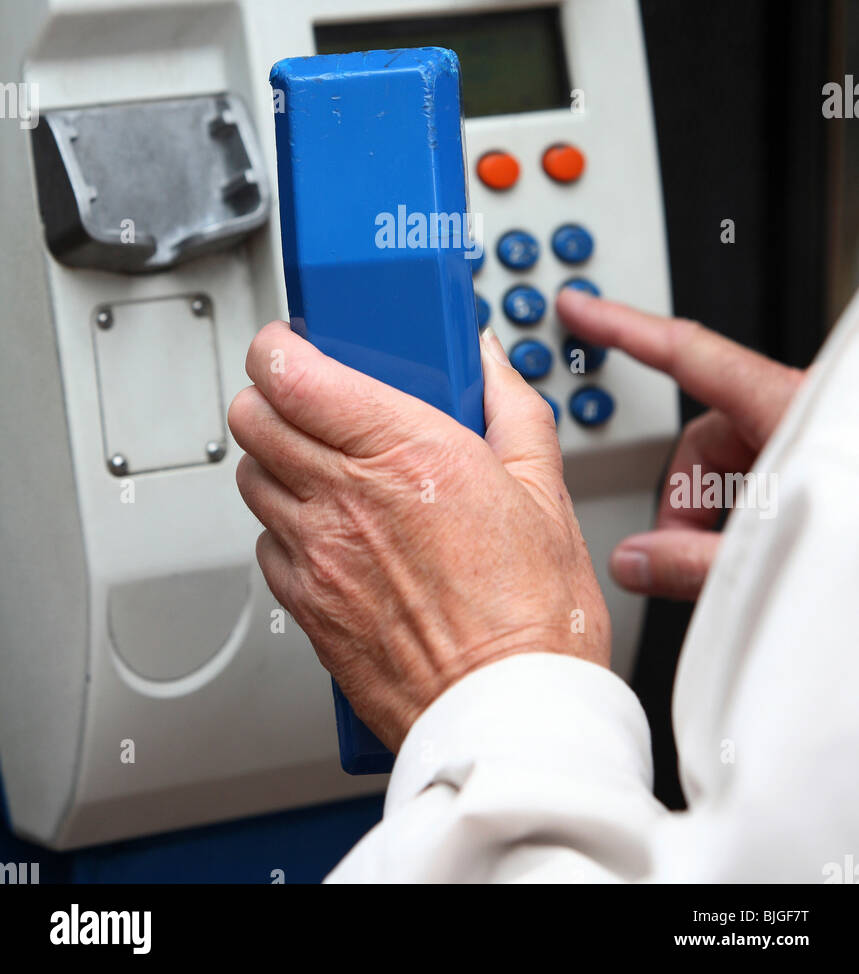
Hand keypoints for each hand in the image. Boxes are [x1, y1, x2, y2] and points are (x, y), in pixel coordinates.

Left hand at [228, 323, 609, 751]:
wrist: (508, 713)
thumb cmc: (534, 617)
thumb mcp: (543, 490)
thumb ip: (510, 408)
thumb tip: (487, 362)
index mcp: (406, 451)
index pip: (293, 374)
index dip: (276, 348)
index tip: (288, 344)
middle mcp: (348, 497)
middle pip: (254, 417)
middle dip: (270, 396)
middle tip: (304, 398)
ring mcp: (319, 554)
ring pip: (251, 477)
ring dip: (275, 459)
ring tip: (321, 464)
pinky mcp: (306, 605)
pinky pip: (265, 543)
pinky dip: (285, 526)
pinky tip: (330, 532)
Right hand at [557, 287, 804, 600]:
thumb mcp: (774, 551)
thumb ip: (694, 561)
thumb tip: (637, 561)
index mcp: (785, 407)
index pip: (684, 351)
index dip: (623, 325)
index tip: (584, 306)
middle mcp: (797, 415)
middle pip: (705, 434)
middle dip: (685, 496)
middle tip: (684, 554)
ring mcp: (812, 443)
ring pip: (736, 465)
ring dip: (718, 516)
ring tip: (732, 569)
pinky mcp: (827, 471)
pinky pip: (765, 481)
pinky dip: (747, 519)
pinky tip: (757, 561)